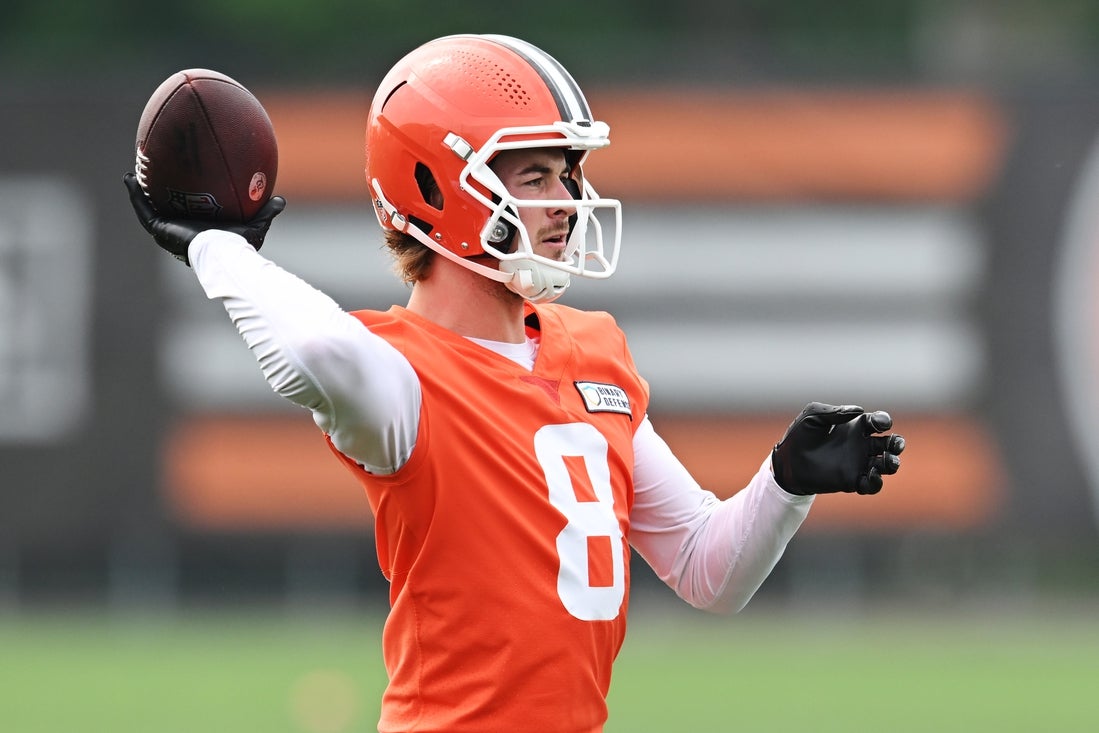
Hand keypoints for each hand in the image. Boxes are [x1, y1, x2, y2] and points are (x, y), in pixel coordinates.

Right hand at [122, 172, 285, 264]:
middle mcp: (181, 233)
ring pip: (148, 210)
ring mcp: (168, 233)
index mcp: (199, 233)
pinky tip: (129, 178)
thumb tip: (280, 199)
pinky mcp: (160, 230)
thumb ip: (266, 212)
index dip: (181, 205)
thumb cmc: (238, 246)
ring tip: (133, 175)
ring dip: (139, 194)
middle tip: (151, 179)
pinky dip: (135, 195)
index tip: (180, 189)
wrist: (223, 255)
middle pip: (165, 213)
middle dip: (157, 198)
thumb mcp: (255, 225)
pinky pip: (143, 210)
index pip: (187, 217)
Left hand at [771, 402, 904, 494]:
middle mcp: (860, 445)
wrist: (786, 462)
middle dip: (897, 443)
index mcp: (854, 426)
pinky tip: (871, 474)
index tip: (880, 423)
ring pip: (887, 464)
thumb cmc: (798, 435)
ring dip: (893, 463)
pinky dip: (877, 481)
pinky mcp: (851, 481)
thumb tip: (859, 410)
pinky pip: (872, 485)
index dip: (883, 420)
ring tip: (887, 460)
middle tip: (894, 444)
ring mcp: (857, 464)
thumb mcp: (813, 416)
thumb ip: (835, 412)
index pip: (878, 421)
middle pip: (890, 443)